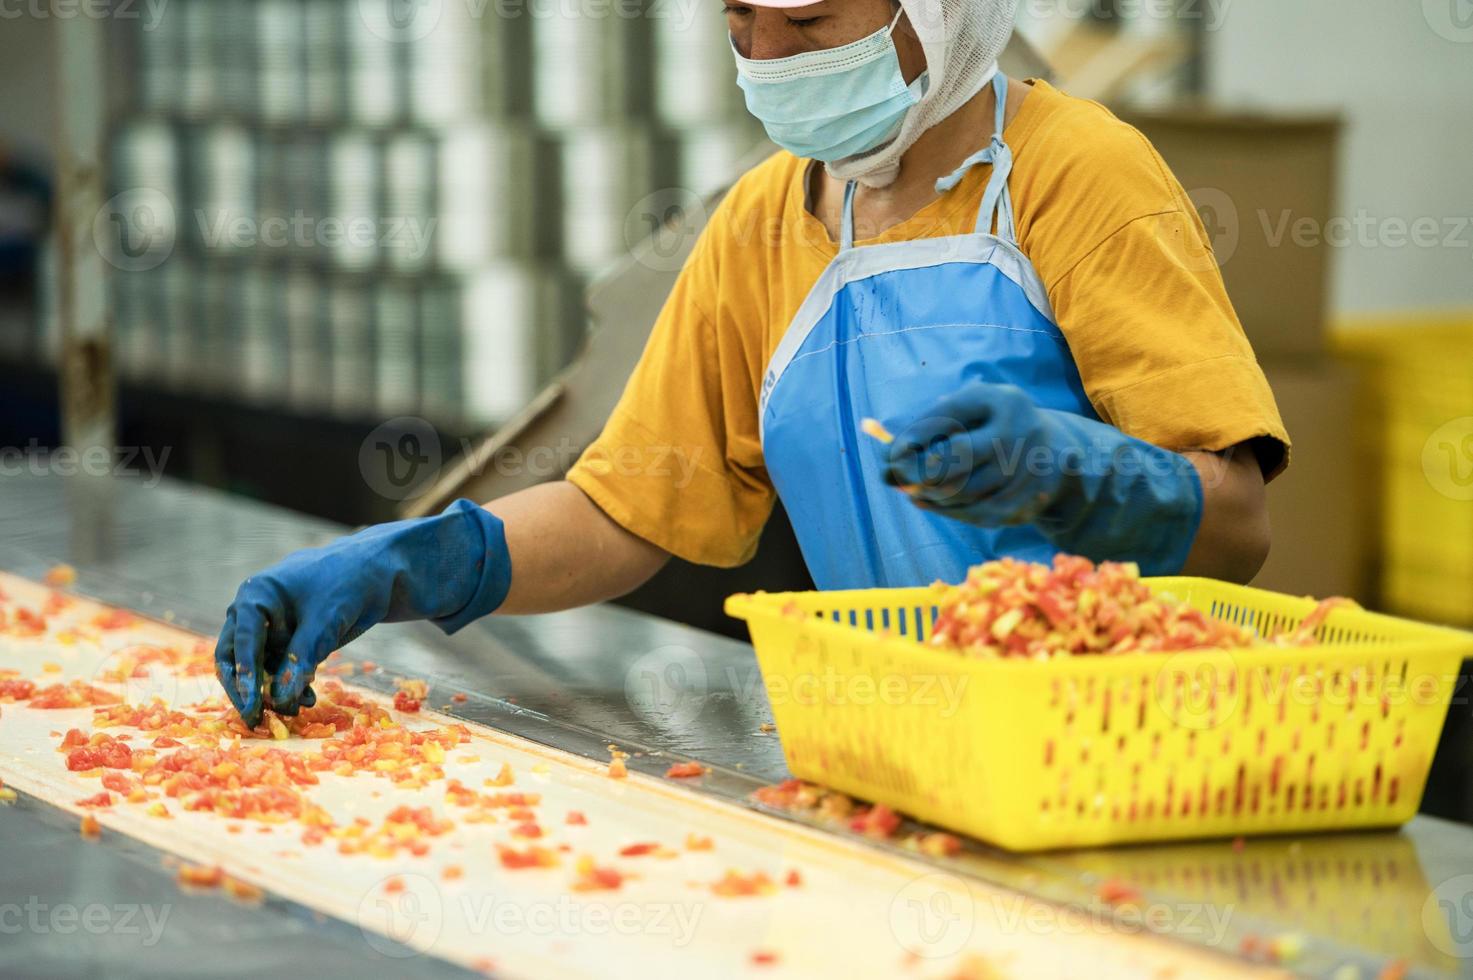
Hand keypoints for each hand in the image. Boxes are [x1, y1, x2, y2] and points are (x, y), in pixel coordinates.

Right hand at [214, 499, 510, 726]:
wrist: (379, 572)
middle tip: (257, 720)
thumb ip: (300, 660)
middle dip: (247, 689)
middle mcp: (254, 612)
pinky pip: (281, 668)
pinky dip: (290, 684)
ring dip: (273, 690)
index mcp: (255, 595)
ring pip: (260, 667)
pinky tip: (308, 699)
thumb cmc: (348, 583)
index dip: (243, 676)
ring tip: (296, 710)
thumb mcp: (325, 622)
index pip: (239, 641)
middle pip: (236, 657)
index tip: (252, 706)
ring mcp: (271, 628)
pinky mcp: (289, 640)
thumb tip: (279, 701)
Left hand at [882, 381, 1202, 573]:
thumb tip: (888, 458)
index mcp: (1002, 401)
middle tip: (899, 479)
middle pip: (957, 461)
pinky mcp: (1028, 500)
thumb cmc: (994, 427)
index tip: (890, 455)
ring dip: (931, 495)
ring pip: (964, 492)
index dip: (914, 441)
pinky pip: (977, 514)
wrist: (1056, 454)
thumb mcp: (969, 412)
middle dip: (920, 473)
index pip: (949, 421)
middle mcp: (1019, 433)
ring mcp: (1028, 470)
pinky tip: (932, 502)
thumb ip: (930, 427)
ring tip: (916, 490)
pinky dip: (949, 510)